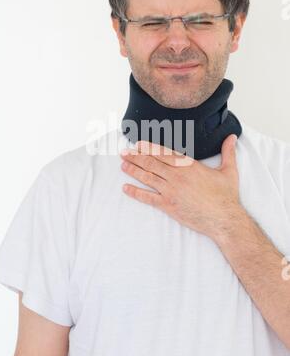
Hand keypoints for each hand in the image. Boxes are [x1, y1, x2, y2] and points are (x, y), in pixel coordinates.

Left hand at [120, 134, 242, 238]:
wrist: (224, 218)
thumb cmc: (226, 196)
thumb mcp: (229, 171)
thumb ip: (228, 152)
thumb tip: (233, 137)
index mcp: (189, 165)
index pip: (164, 153)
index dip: (150, 147)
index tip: (139, 143)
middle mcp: (177, 176)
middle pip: (152, 162)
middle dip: (136, 156)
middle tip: (124, 151)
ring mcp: (171, 191)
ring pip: (147, 177)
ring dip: (133, 170)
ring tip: (122, 164)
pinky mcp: (168, 205)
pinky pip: (148, 197)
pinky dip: (135, 192)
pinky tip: (126, 188)